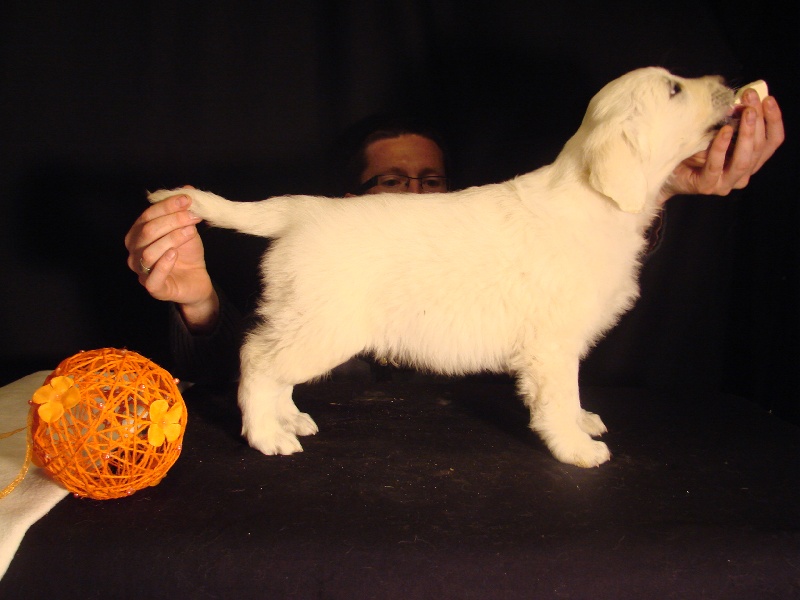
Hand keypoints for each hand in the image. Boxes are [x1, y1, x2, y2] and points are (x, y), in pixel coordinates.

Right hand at [124, 187, 219, 331]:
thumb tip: (188, 188)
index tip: (187, 200)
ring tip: (191, 232)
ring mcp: (141, 271)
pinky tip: (175, 253)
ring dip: (172, 239)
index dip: (166, 206)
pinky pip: (152, 276)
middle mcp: (134, 252)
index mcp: (138, 234)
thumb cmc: (186, 254)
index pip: (147, 216)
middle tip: (193, 216)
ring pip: (149, 252)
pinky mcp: (153, 288)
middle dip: (172, 221)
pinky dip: (164, 263)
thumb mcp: (186, 228)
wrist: (197, 280)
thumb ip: (184, 211)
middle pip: (147, 232)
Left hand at [659, 89, 783, 203]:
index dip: (773, 120)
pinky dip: (721, 147)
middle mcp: (742, 174)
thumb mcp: (714, 132)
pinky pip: (717, 165)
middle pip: (759, 148)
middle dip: (758, 121)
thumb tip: (740, 101)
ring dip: (746, 133)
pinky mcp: (707, 185)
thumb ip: (730, 121)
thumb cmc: (690, 150)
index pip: (771, 141)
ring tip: (745, 113)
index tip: (768, 99)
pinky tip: (723, 131)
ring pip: (744, 160)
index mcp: (749, 160)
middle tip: (751, 100)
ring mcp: (725, 182)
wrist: (663, 170)